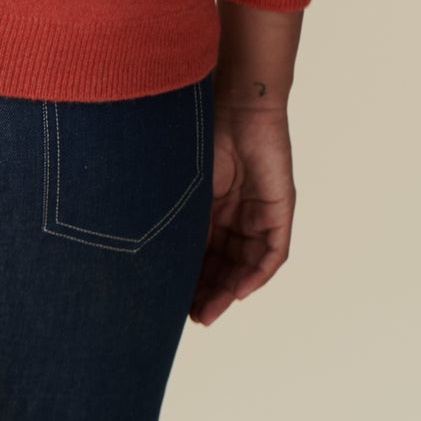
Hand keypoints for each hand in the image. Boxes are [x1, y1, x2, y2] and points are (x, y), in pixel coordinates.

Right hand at [188, 99, 295, 324]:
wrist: (237, 102)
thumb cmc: (200, 132)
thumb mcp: (181, 183)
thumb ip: (172, 215)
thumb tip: (141, 250)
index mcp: (208, 208)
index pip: (200, 253)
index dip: (188, 279)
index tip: (170, 302)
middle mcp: (234, 216)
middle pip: (224, 265)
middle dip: (208, 293)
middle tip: (192, 317)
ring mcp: (258, 214)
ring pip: (246, 265)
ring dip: (229, 291)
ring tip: (210, 311)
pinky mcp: (279, 211)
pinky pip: (272, 253)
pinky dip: (257, 274)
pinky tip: (239, 291)